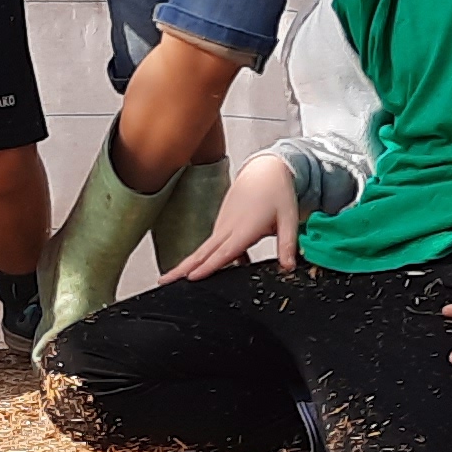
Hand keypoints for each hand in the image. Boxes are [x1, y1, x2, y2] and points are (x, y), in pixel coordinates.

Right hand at [165, 155, 298, 278]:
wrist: (265, 170)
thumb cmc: (277, 192)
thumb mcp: (289, 219)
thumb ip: (288, 245)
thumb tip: (289, 266)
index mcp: (244, 229)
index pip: (223, 253)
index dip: (208, 267)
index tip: (191, 278)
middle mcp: (228, 228)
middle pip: (202, 253)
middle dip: (182, 268)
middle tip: (163, 282)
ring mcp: (223, 225)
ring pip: (204, 250)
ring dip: (188, 264)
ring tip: (173, 279)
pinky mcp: (223, 223)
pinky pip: (213, 245)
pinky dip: (204, 257)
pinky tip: (206, 270)